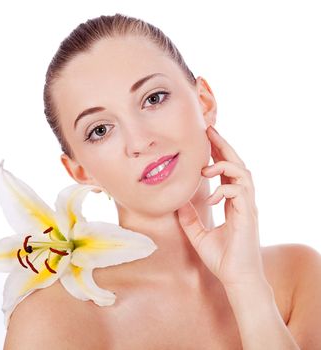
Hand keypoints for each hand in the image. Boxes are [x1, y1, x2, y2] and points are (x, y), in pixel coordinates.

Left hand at [177, 126, 266, 288]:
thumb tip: (178, 202)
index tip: (206, 139)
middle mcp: (243, 201)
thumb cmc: (222, 258)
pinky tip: (213, 198)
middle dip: (224, 146)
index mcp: (232, 203)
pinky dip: (225, 190)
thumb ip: (189, 218)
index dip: (218, 154)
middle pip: (238, 165)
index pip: (228, 172)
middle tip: (209, 130)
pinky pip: (239, 193)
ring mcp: (247, 207)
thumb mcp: (198, 235)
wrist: (236, 279)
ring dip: (225, 165)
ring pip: (243, 174)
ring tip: (206, 167)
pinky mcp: (248, 216)